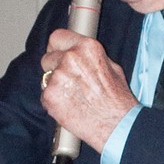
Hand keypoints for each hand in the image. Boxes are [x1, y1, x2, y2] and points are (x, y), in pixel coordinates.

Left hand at [40, 29, 136, 152]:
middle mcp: (70, 58)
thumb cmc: (118, 101)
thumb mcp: (112, 69)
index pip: (57, 37)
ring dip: (55, 87)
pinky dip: (53, 103)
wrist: (117, 125)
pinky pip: (45, 96)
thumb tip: (79, 55)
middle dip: (54, 69)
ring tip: (73, 98)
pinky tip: (69, 108)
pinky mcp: (50, 96)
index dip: (56, 47)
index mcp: (86, 48)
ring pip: (45, 78)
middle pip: (47, 58)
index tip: (56, 54)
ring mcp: (58, 77)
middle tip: (67, 82)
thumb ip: (90, 58)